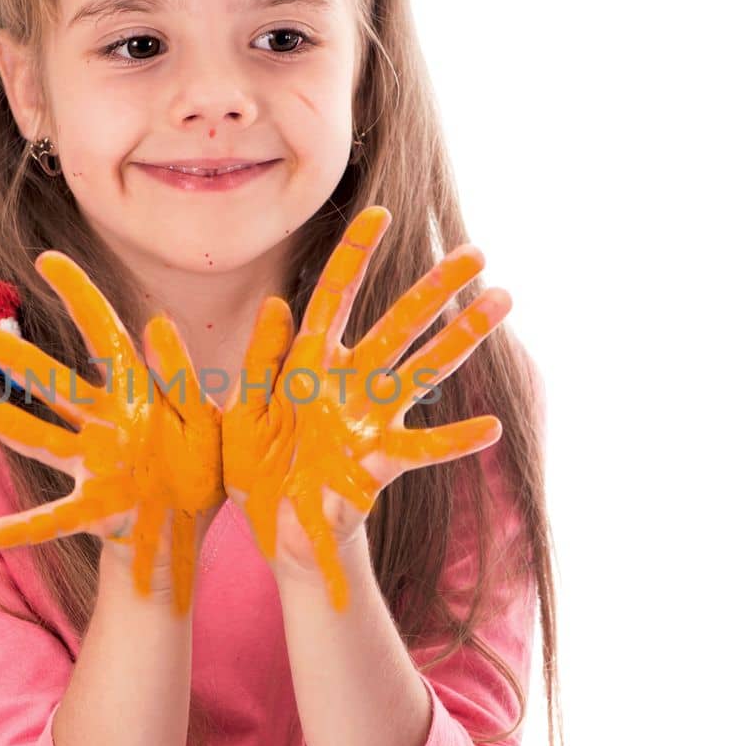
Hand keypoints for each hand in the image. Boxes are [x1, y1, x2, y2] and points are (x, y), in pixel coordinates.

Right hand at [0, 250, 223, 614]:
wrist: (197, 522)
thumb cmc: (203, 464)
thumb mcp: (206, 417)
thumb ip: (182, 376)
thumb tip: (156, 323)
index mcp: (135, 393)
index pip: (103, 334)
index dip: (77, 296)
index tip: (47, 259)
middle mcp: (103, 423)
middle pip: (53, 382)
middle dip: (15, 359)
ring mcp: (92, 463)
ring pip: (41, 438)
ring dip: (4, 422)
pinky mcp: (93, 506)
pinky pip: (55, 519)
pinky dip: (25, 528)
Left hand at [221, 205, 510, 609]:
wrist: (272, 532)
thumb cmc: (256, 469)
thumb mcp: (243, 412)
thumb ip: (260, 362)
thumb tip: (277, 304)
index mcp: (310, 364)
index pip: (335, 298)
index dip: (355, 257)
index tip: (379, 214)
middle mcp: (349, 383)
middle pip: (398, 324)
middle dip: (435, 288)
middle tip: (478, 252)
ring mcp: (370, 419)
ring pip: (422, 369)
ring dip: (463, 338)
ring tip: (502, 302)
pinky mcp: (378, 462)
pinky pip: (420, 449)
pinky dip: (454, 440)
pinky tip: (491, 428)